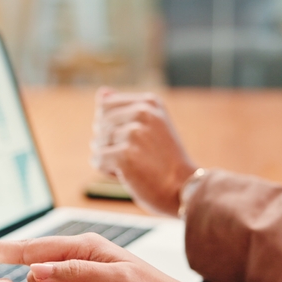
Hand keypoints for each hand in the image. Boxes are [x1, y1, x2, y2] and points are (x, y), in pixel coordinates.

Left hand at [90, 87, 197, 215]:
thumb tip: (101, 92)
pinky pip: (97, 160)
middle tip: (138, 156)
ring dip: (110, 158)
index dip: (113, 127)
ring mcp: (134, 133)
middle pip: (99, 125)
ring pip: (97, 143)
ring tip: (136, 165)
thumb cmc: (165, 161)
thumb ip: (124, 108)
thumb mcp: (150, 127)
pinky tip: (129, 174)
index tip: (137, 140)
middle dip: (110, 144)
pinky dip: (107, 171)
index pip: (105, 106)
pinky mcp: (125, 155)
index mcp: (149, 102)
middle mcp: (142, 113)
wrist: (184, 189)